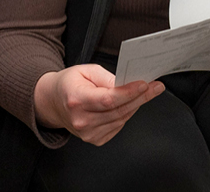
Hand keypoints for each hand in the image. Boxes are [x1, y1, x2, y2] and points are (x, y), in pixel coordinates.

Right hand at [33, 64, 164, 145]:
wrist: (54, 102)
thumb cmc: (70, 84)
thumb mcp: (85, 70)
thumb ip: (107, 77)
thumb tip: (127, 83)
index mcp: (76, 100)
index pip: (108, 99)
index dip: (128, 93)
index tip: (145, 84)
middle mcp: (81, 120)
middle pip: (118, 110)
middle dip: (140, 97)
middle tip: (155, 87)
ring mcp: (88, 133)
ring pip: (121, 119)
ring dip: (136, 105)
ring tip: (145, 92)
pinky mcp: (94, 139)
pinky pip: (118, 126)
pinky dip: (126, 114)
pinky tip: (128, 104)